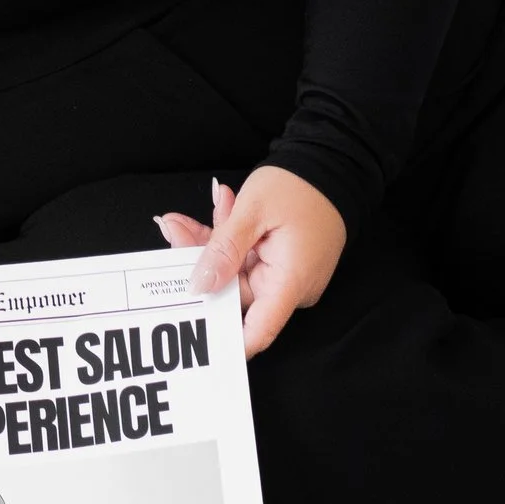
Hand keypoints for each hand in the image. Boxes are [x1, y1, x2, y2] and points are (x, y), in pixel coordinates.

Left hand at [157, 166, 345, 354]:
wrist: (331, 163)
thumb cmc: (299, 185)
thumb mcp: (254, 211)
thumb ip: (224, 250)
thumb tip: (199, 286)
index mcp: (290, 282)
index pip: (258, 331)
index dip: (225, 340)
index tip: (191, 333)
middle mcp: (290, 287)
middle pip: (235, 292)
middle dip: (201, 262)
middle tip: (173, 229)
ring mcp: (285, 274)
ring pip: (236, 271)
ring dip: (212, 243)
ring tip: (187, 215)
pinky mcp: (280, 261)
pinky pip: (247, 258)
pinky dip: (229, 237)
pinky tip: (217, 209)